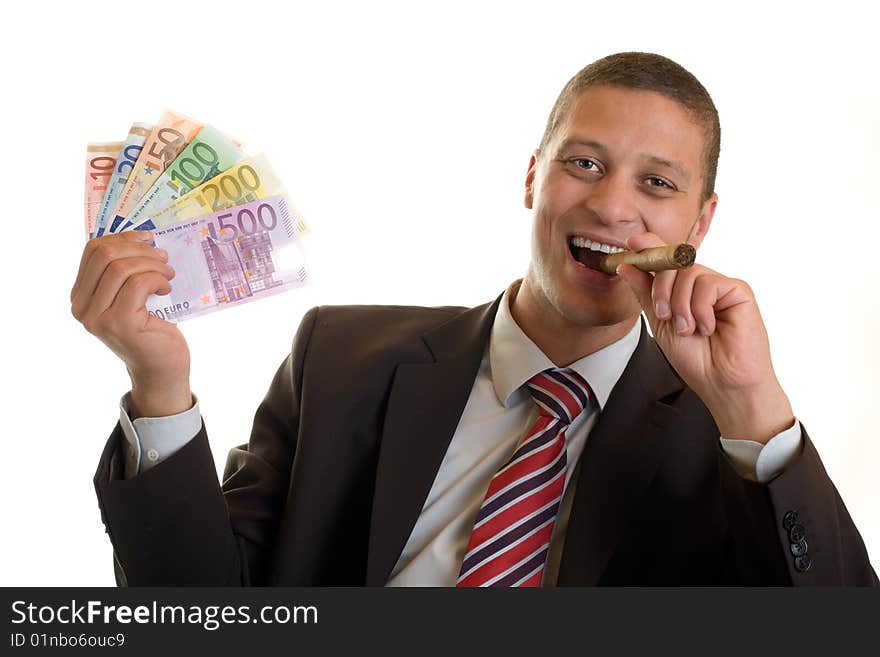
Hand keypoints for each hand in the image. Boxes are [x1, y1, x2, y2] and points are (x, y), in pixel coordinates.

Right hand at [70, 231, 191, 418]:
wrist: (160, 367)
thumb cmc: (150, 328)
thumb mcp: (130, 296)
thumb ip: (124, 272)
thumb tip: (140, 236)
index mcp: (81, 295)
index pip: (93, 250)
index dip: (122, 237)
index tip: (147, 239)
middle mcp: (81, 307)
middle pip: (104, 254)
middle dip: (139, 249)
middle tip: (163, 257)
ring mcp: (98, 317)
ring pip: (121, 268)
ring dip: (152, 264)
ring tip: (168, 274)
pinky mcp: (119, 324)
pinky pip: (138, 284)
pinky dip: (157, 279)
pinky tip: (166, 288)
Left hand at [617, 232, 793, 442]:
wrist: (721, 383)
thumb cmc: (696, 359)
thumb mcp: (660, 324)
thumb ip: (645, 294)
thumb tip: (626, 266)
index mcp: (681, 291)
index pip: (665, 261)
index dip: (650, 247)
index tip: (631, 242)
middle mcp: (701, 284)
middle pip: (674, 262)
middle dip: (660, 287)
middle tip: (663, 315)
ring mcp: (720, 286)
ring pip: (689, 272)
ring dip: (680, 304)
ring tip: (687, 329)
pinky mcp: (738, 290)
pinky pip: (709, 283)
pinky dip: (701, 308)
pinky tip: (708, 327)